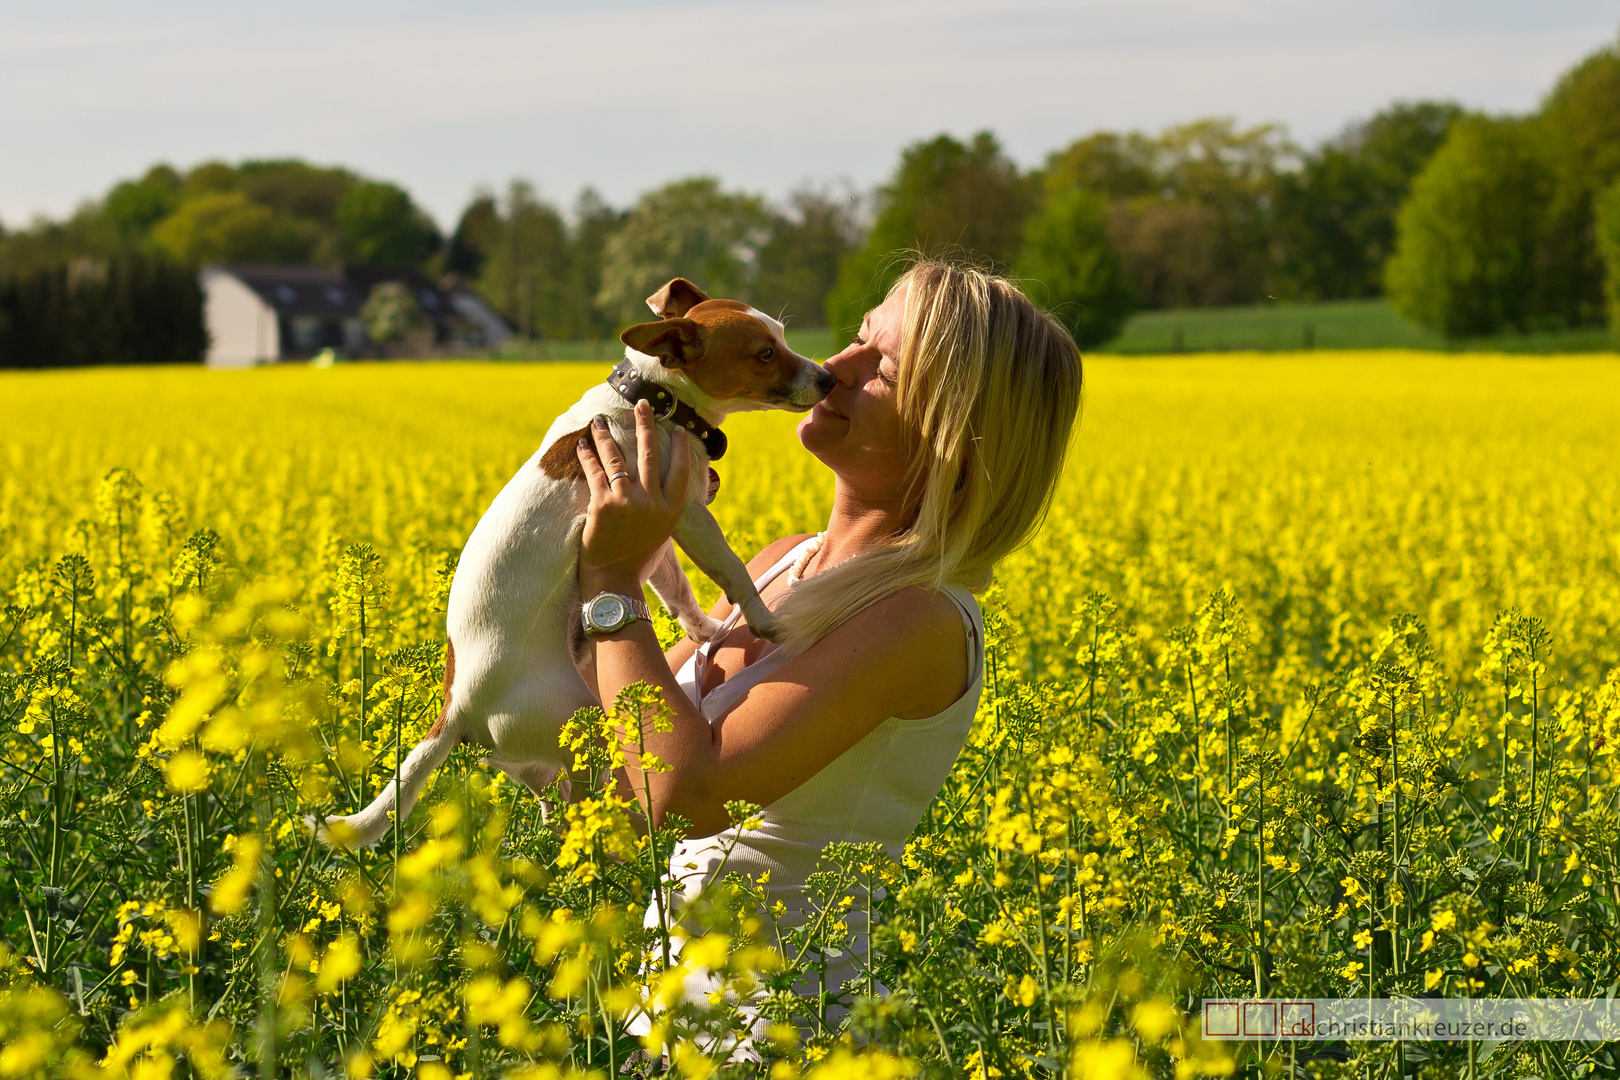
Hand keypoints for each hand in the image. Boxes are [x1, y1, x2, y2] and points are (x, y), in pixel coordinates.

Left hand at [576, 400, 691, 589]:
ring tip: (600, 421)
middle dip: (645, 425)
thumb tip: (659, 496)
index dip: (679, 448)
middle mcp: (652, 502)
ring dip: (607, 436)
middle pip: (650, 453)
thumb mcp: (659, 537)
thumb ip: (660, 512)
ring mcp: (627, 501)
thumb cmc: (636, 563)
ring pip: (618, 457)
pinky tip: (583, 444)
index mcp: (670, 511)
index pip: (679, 470)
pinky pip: (594, 472)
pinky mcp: (602, 504)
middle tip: (642, 405)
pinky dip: (587, 456)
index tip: (677, 429)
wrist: (614, 583)